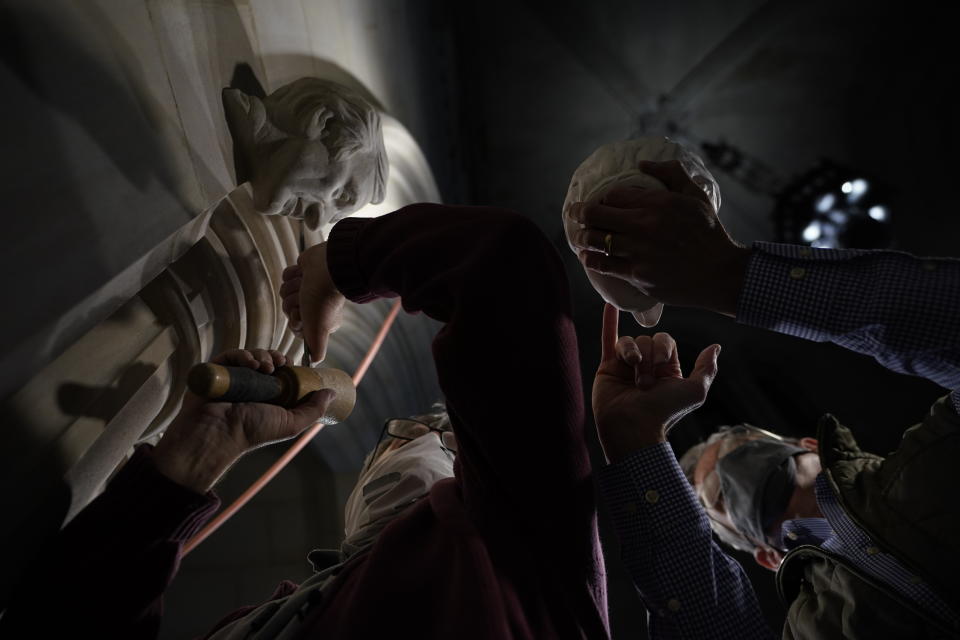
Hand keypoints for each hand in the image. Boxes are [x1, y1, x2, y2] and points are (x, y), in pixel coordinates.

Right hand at [153, 349, 335, 491]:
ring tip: (266, 366)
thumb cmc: (253, 432)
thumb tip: (332, 393)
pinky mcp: (216, 372)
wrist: (218, 434)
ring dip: (261, 355)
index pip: (280, 372)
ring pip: (250, 356)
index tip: (291, 364)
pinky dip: (242, 355)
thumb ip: (312, 409)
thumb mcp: (290, 423)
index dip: (288, 365)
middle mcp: (250, 386)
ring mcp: (233, 378)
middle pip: (266, 361)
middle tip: (279, 363)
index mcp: (267, 396)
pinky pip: (230, 356)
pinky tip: (250, 363)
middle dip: (275, 357)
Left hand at [280, 242, 345, 361]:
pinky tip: (304, 274)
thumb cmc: (322, 300)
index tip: (303, 315)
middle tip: (305, 298)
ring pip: (285, 292)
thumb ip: (318, 348)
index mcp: (320, 319)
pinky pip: (286, 276)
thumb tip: (315, 363)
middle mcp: (314, 305)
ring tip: (306, 284)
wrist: (327, 269)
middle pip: (288, 308)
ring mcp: (307, 288)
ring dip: (293, 287)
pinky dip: (293, 274)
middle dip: (293, 302)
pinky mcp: (303, 272)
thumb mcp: (319, 330)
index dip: (295, 320)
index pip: (295, 325)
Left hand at [568, 160, 750, 316]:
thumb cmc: (709, 233)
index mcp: (657, 203)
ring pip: (596, 241)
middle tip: (573, 212)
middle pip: (596, 215)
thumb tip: (643, 162)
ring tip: (579, 236)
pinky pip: (605, 265)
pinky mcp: (638, 275)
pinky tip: (586, 256)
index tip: (602, 202)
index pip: (614, 196)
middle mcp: (644, 226)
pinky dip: (591, 259)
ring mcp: (639, 252)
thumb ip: (670, 173)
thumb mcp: (695, 195)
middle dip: (579, 212)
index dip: (604, 198)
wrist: (719, 273)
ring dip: (582, 237)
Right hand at [592, 303, 719, 462]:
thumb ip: (706, 368)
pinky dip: (609, 322)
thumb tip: (715, 346)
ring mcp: (626, 365)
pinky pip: (608, 339)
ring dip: (631, 355)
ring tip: (631, 375)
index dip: (663, 349)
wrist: (632, 426)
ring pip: (629, 342)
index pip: (665, 341)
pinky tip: (609, 305)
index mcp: (667, 370)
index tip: (662, 366)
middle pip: (646, 340)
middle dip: (647, 358)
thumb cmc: (665, 412)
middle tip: (645, 383)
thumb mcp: (695, 391)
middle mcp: (647, 365)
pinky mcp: (608, 367)